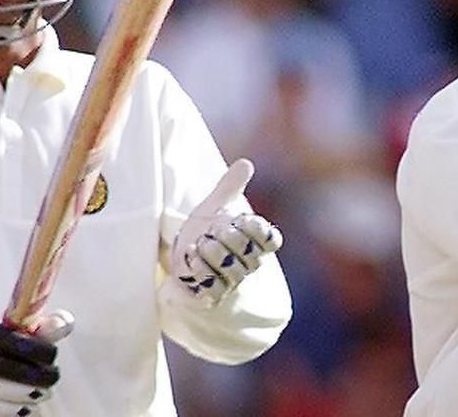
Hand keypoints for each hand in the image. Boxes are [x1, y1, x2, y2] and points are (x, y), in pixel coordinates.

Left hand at [171, 159, 282, 306]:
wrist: (186, 259)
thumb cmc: (206, 231)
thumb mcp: (215, 206)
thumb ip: (230, 186)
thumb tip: (245, 163)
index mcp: (255, 242)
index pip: (270, 239)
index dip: (256, 228)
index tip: (240, 219)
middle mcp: (249, 263)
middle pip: (248, 252)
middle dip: (227, 237)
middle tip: (212, 230)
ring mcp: (232, 280)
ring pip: (232, 270)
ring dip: (211, 253)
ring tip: (198, 244)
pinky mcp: (214, 294)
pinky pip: (214, 286)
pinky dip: (200, 269)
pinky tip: (190, 258)